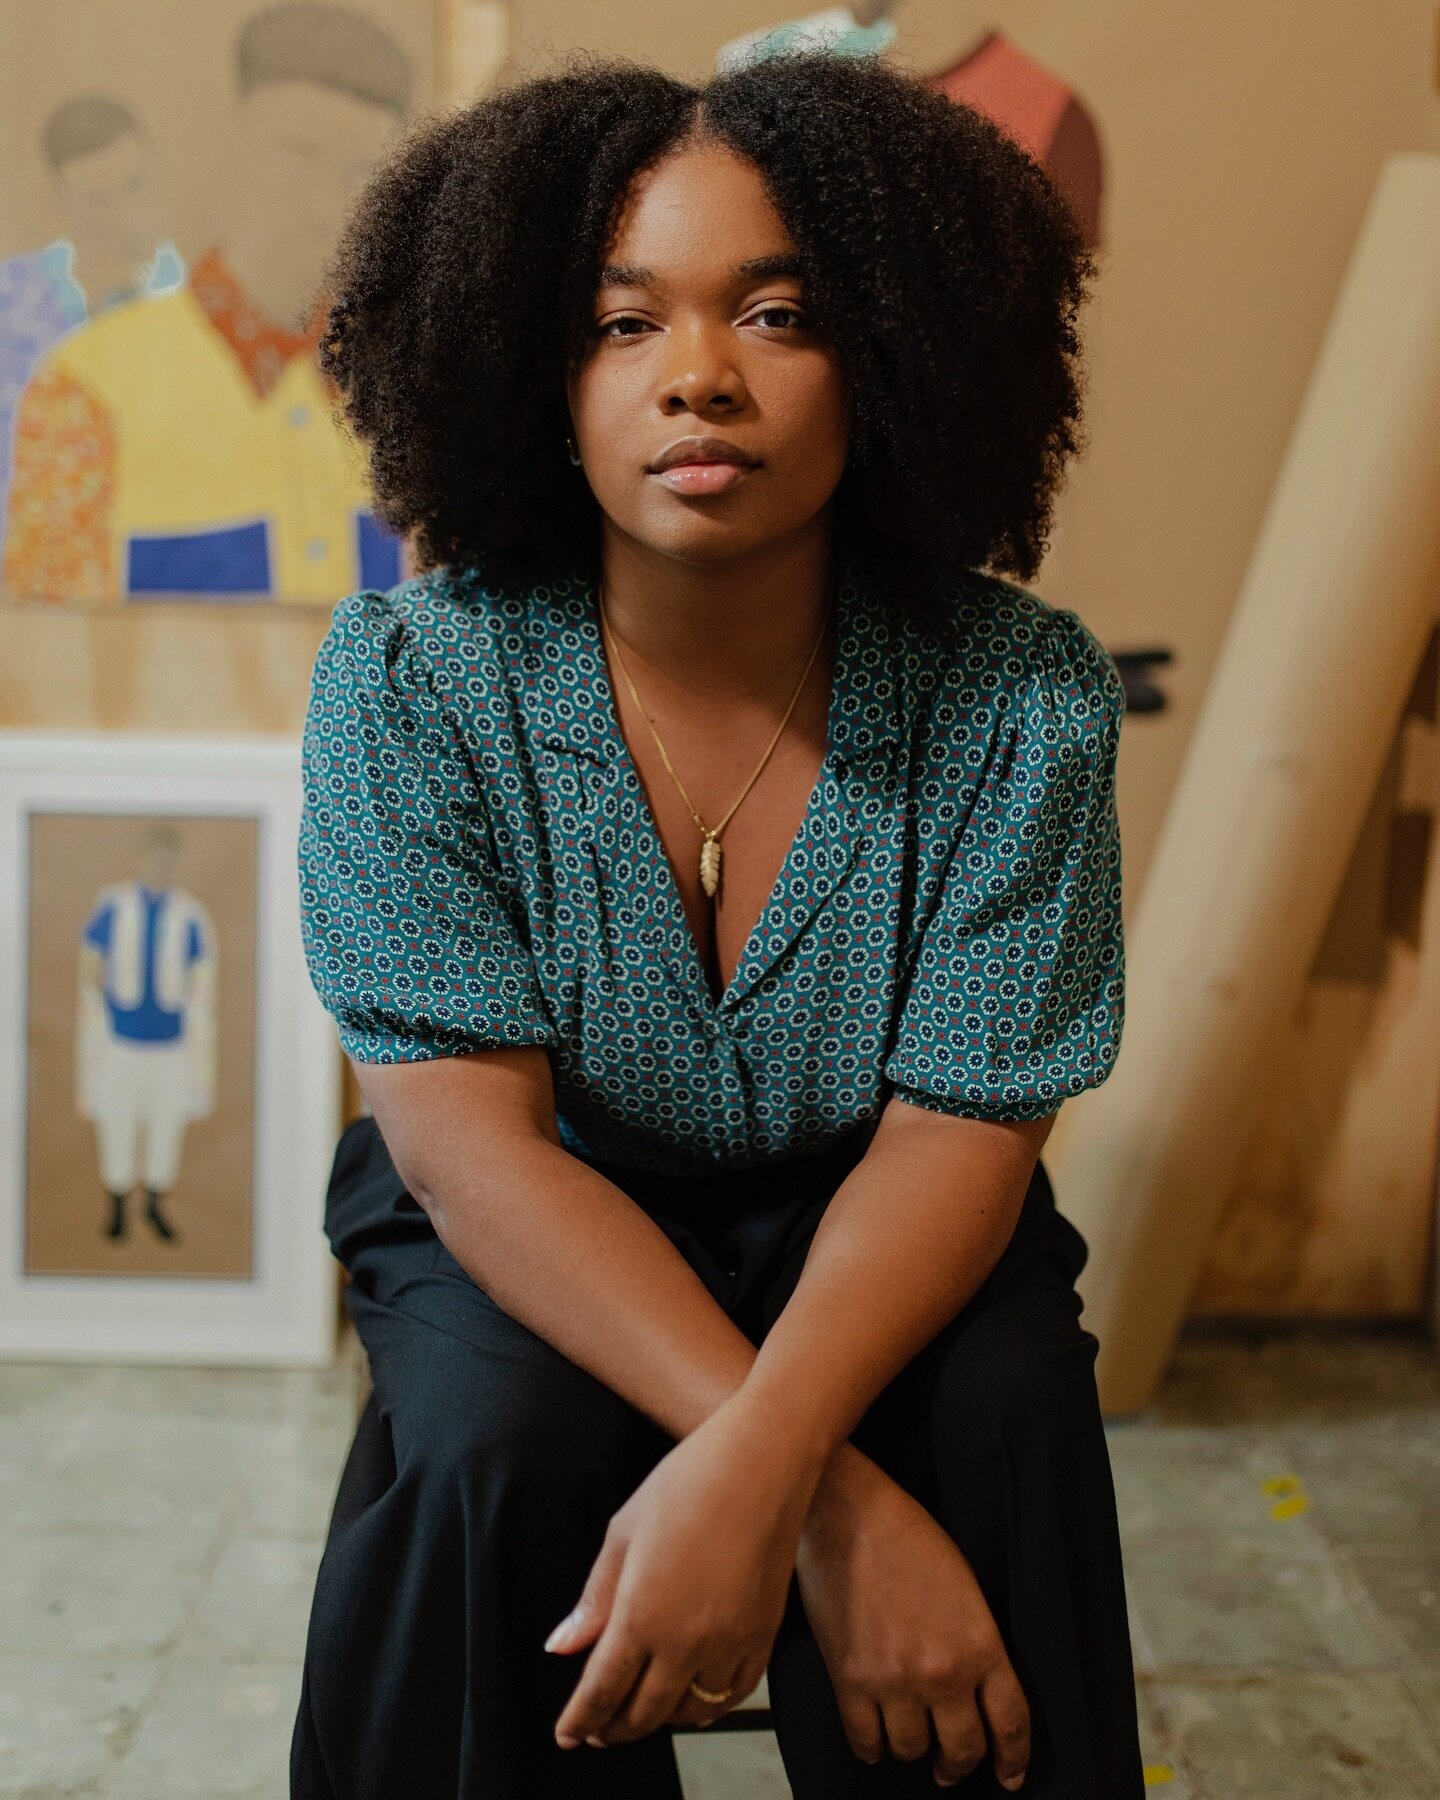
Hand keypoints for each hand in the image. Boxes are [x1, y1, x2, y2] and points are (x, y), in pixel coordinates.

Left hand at [545, 1397, 814, 1748]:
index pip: (602, 1692)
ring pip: (688, 1713)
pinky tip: (691, 1696)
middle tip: (597, 1728)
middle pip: (643, 1714)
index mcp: (643, 1616)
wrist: (762, 1462)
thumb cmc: (688, 1483)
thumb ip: (594, 1600)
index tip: (567, 1733)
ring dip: (658, 1719)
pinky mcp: (763, 1637)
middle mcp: (687, 1642)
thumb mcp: (623, 1533)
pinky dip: (706, 1707)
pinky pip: (731, 1697)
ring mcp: (730, 1644)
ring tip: (640, 1709)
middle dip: (613, 1728)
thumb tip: (563, 1646)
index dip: (580, 1720)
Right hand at [795, 1452, 1030, 1790]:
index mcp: (980, 1644)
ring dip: (913, 1750)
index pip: (1011, 1722)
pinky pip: (865, 1740)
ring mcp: (894, 1679)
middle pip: (963, 1749)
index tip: (1009, 1774)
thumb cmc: (907, 1535)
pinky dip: (872, 1747)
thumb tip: (975, 1687)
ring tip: (910, 1738)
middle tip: (950, 1765)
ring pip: (912, 1750)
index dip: (1013, 1758)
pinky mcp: (850, 1679)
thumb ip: (974, 1641)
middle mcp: (942, 1672)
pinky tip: (875, 1738)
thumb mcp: (964, 1586)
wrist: (851, 1513)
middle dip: (959, 1764)